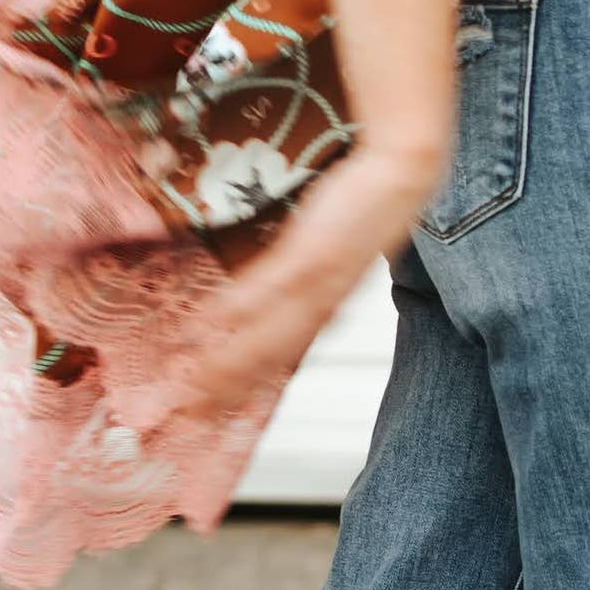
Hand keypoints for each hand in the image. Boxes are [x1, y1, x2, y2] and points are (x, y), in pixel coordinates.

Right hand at [169, 143, 440, 441]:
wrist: (399, 175)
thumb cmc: (364, 206)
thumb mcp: (328, 250)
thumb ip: (299, 275)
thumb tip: (271, 290)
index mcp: (326, 307)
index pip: (277, 356)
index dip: (244, 384)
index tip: (213, 406)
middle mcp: (322, 305)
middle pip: (267, 360)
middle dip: (227, 390)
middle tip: (190, 414)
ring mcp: (316, 282)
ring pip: (265, 337)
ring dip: (226, 365)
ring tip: (193, 386)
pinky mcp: (310, 254)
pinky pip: (268, 288)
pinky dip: (238, 310)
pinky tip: (211, 325)